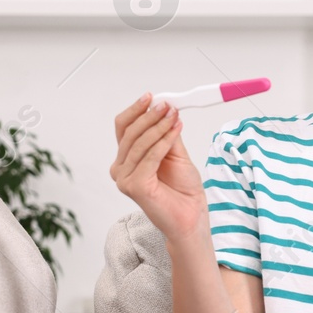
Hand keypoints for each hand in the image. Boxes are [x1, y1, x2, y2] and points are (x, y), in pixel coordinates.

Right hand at [111, 94, 205, 241]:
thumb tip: (165, 108)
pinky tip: (176, 132)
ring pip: (140, 143)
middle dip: (150, 116)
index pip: (123, 128)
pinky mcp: (134, 186)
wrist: (190, 215)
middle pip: (130, 133)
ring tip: (175, 118)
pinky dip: (164, 142)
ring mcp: (124, 179)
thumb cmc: (183, 190)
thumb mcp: (175, 153)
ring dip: (159, 127)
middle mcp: (121, 168)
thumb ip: (166, 133)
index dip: (136, 110)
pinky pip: (149, 157)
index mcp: (126, 159)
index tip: (151, 97)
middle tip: (167, 106)